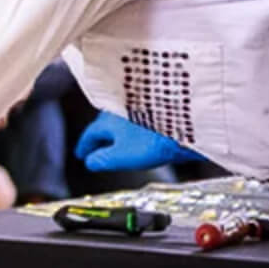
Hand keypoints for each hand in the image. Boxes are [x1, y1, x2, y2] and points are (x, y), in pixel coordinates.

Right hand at [74, 112, 204, 171]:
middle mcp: (120, 107)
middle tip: (98, 149)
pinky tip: (141, 134)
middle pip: (105, 124)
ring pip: (122, 119)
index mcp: (107, 120)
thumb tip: (91, 162)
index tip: (81, 154)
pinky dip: (134, 126)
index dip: (85, 146)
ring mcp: (139, 105)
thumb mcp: (122, 156)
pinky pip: (138, 117)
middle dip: (101, 137)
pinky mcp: (156, 106)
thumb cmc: (155, 138)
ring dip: (118, 130)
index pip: (91, 134)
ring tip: (120, 142)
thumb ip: (103, 160)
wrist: (186, 123)